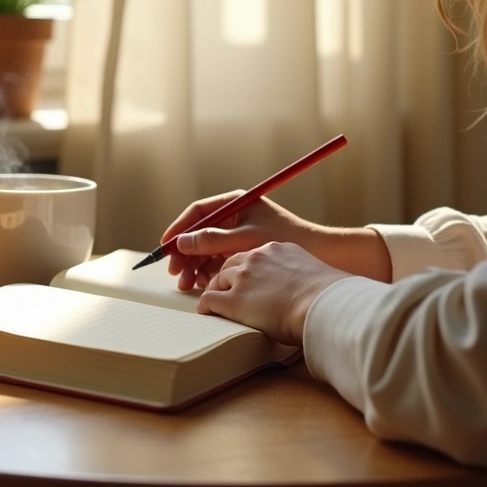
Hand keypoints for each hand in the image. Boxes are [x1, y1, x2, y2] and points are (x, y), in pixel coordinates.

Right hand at [162, 192, 394, 289]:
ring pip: (207, 249)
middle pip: (199, 232)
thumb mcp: (247, 239)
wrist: (320, 254)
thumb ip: (213, 240)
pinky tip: (202, 284)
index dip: (179, 228)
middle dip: (185, 253)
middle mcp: (235, 215)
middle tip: (176, 273)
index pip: (199, 211)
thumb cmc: (287, 239)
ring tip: (188, 285)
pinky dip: (208, 271)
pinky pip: (218, 259)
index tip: (166, 245)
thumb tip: (182, 242)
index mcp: (237, 202)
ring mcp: (239, 234)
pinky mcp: (244, 251)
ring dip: (195, 266)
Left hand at [196, 242, 351, 345]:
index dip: (246, 269)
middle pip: (230, 264)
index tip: (245, 280)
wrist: (324, 304)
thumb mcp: (311, 274)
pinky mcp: (234, 299)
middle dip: (226, 277)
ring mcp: (243, 277)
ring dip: (215, 290)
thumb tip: (304, 290)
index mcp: (277, 249)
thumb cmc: (327, 297)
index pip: (252, 256)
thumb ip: (298, 276)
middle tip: (224, 290)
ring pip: (218, 280)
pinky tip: (207, 313)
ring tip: (214, 303)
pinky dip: (206, 306)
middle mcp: (256, 257)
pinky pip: (210, 299)